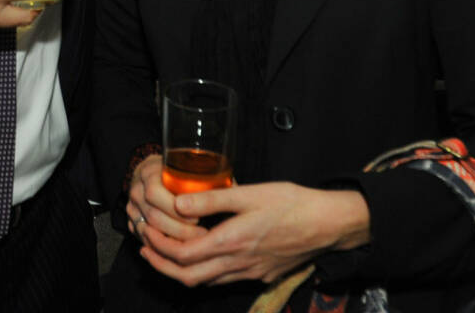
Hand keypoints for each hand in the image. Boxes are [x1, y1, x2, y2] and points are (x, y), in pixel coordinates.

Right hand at [127, 153, 205, 245]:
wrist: (151, 173)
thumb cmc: (175, 170)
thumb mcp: (186, 166)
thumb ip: (206, 177)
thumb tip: (234, 188)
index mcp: (148, 173)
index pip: (155, 193)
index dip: (177, 209)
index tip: (199, 217)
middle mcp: (136, 191)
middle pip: (154, 216)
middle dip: (180, 229)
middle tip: (203, 235)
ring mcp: (132, 209)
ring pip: (149, 232)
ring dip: (173, 241)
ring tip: (197, 244)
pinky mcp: (133, 224)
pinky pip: (145, 241)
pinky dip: (163, 247)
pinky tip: (181, 250)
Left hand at [139, 181, 370, 286]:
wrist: (328, 224)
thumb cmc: (291, 203)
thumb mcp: (250, 193)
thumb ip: (212, 199)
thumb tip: (178, 203)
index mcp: (232, 242)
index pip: (184, 255)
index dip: (160, 248)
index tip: (146, 234)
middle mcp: (238, 263)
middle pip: (189, 277)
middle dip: (162, 266)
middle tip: (145, 251)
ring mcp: (250, 273)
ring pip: (206, 282)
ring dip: (181, 270)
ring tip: (165, 253)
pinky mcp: (261, 275)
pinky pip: (225, 279)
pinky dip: (204, 271)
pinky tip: (201, 256)